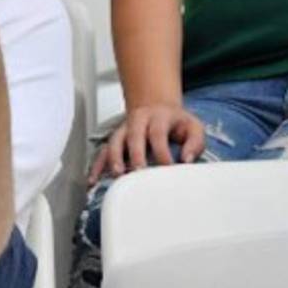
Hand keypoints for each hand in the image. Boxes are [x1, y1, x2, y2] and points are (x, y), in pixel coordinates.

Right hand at [88, 103, 204, 183]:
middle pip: (133, 136)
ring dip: (114, 159)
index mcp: (158, 117)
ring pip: (114, 142)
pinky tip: (93, 179)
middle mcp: (138, 122)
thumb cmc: (175, 121)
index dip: (162, 151)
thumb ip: (195, 142)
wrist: (156, 107)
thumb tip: (186, 160)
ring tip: (117, 175)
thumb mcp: (193, 126)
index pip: (158, 134)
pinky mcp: (115, 140)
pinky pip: (102, 152)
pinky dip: (96, 166)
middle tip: (138, 171)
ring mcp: (123, 130)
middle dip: (135, 154)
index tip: (167, 168)